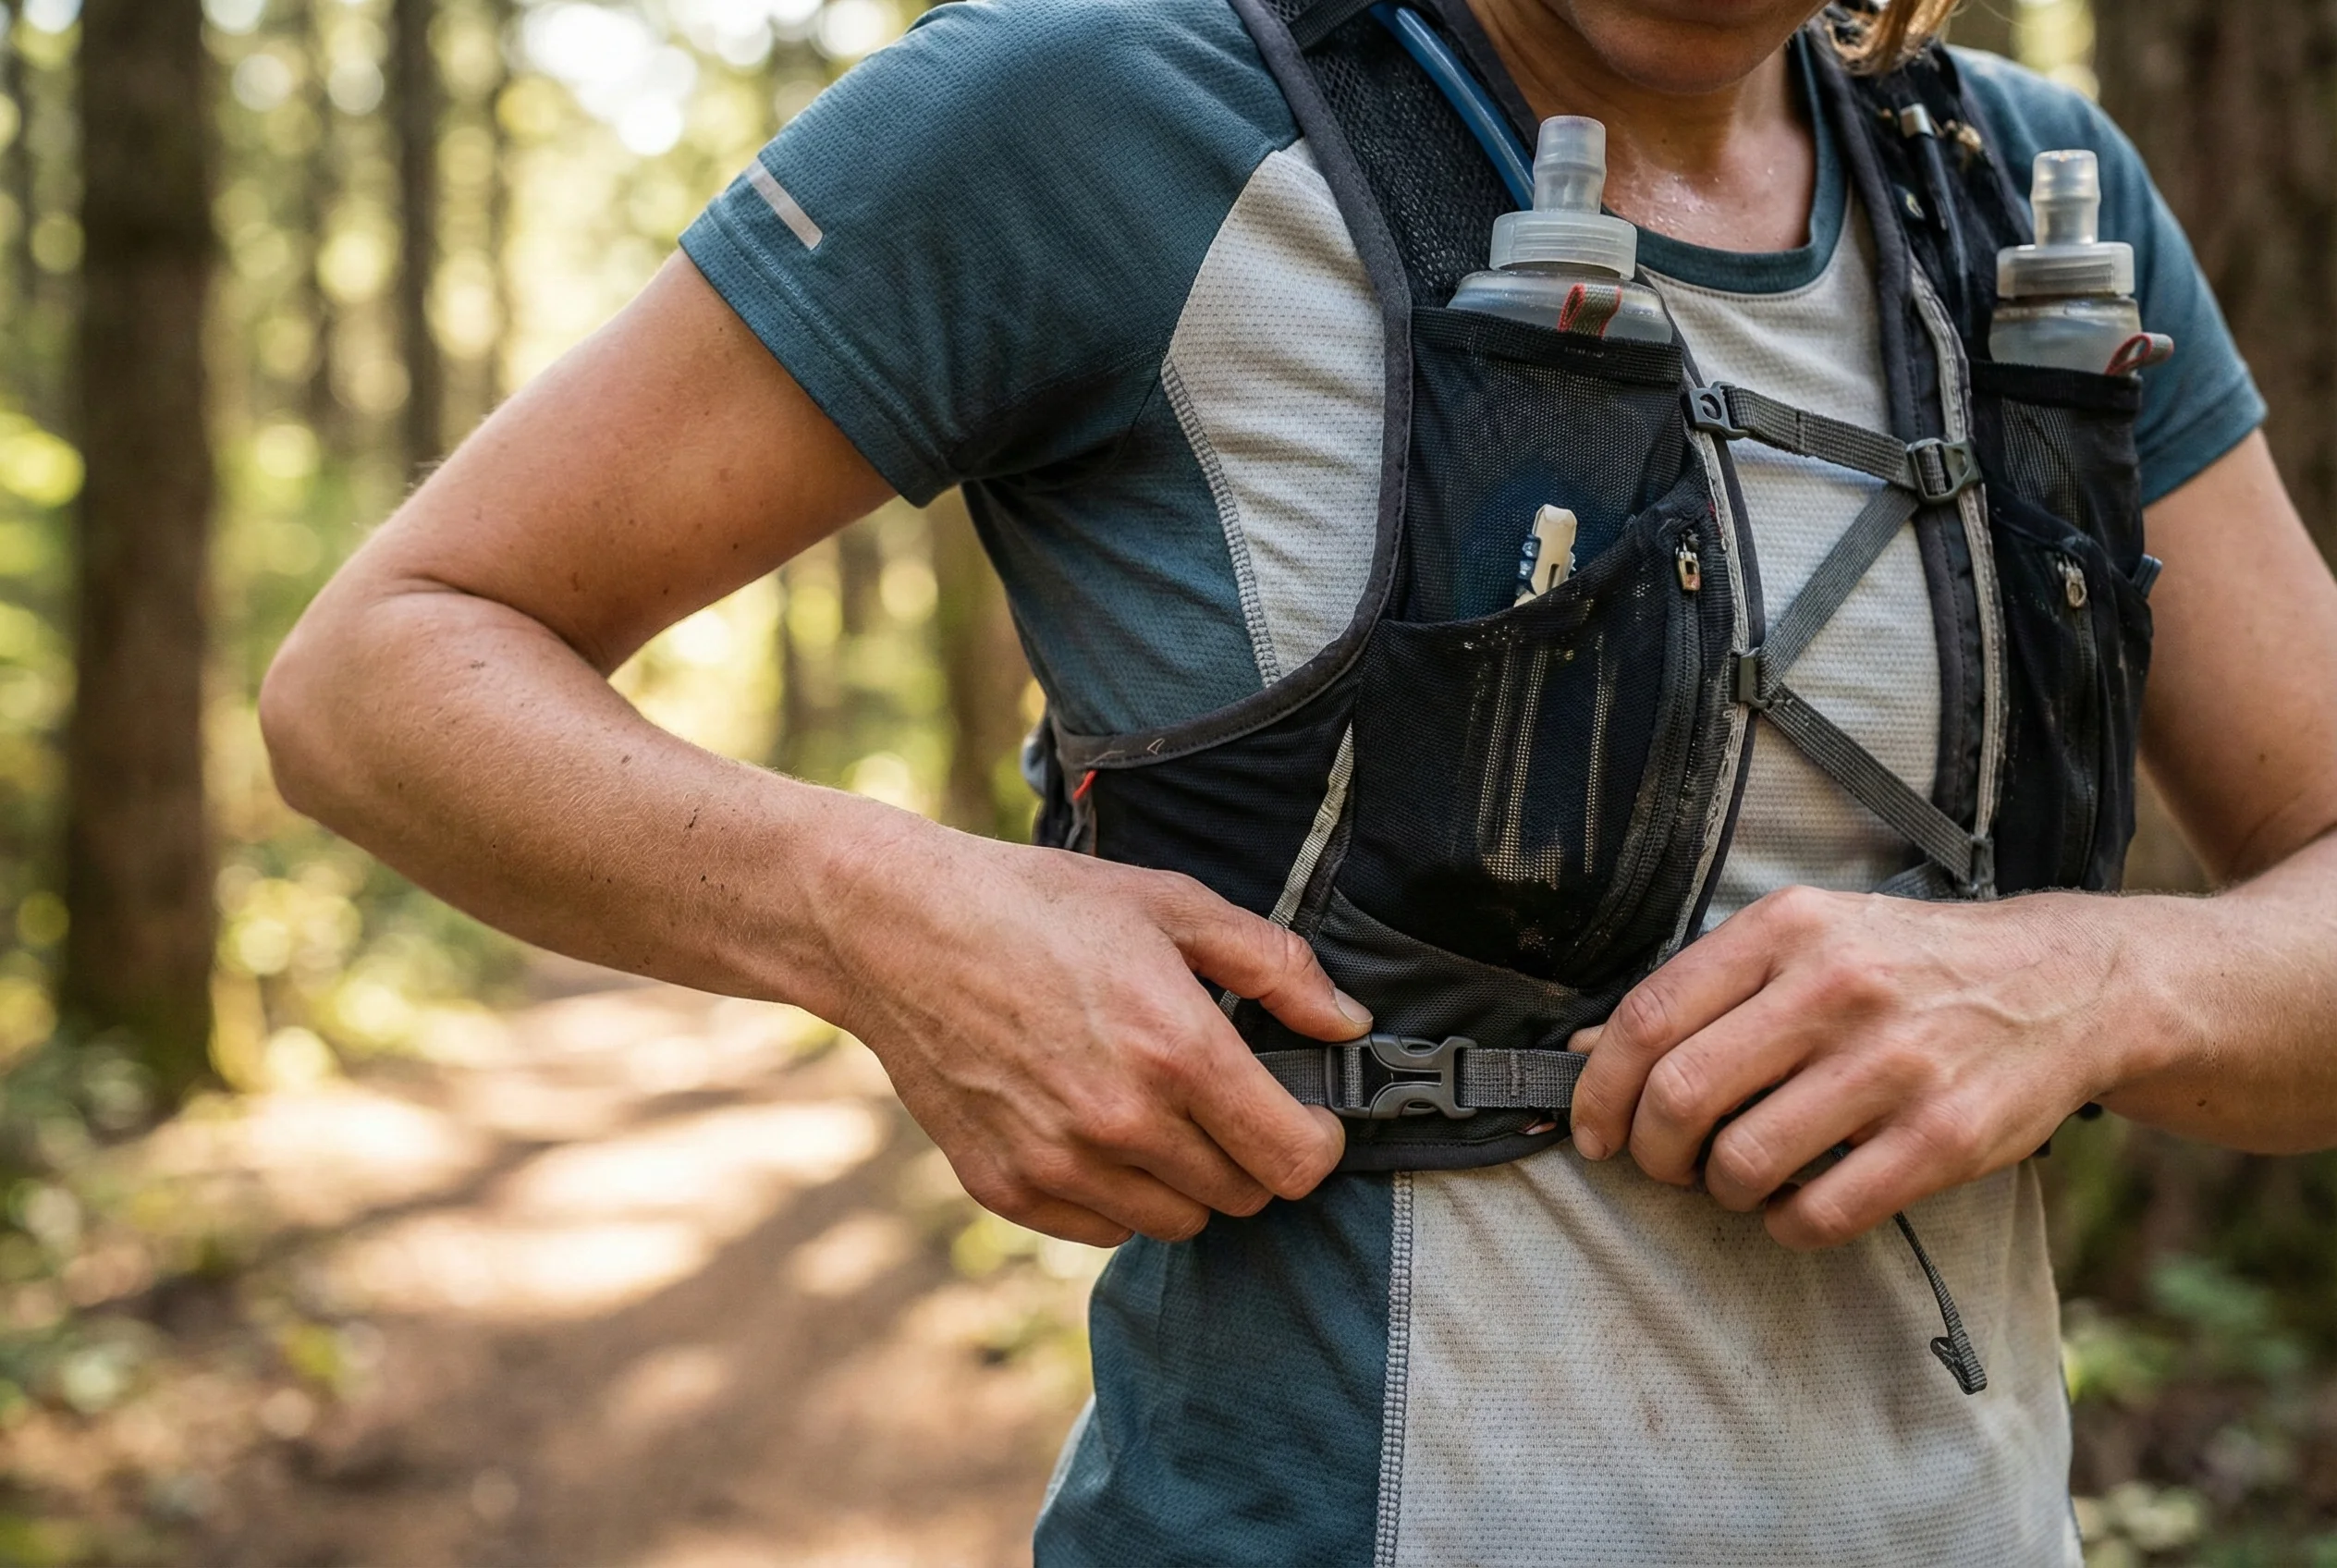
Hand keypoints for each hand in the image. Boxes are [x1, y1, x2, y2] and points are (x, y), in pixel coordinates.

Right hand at [818, 810, 1371, 1247]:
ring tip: (1157, 1112)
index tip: (1303, 1112)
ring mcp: (1060, 1164)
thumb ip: (1278, 968)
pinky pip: (1103, 1229)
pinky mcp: (1007, 1188)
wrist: (900, 930)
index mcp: (1178, 1050)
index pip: (1297, 1161)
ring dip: (1187, 1181)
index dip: (1317, 1139)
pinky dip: (1117, 1195)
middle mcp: (1123, 1123)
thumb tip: (1349, 1025)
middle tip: (1222, 1100)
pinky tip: (1096, 1127)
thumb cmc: (1041, 905)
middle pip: (1244, 1197)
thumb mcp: (1171, 905)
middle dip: (1251, 1154)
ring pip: (1178, 1224)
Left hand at [1565, 885, 2141, 1248]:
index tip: (1592, 1131)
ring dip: (1721, 1190)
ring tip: (1738, 1179)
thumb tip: (1580, 1053)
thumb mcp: (1804, 940)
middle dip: (1651, 1151)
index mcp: (1787, 929)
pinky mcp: (1945, 1136)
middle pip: (1680, 1094)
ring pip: (1743, 1161)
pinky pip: (1822, 1211)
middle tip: (1665, 1164)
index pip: (1648, 1018)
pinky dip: (1787, 1224)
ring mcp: (1893, 1063)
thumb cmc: (1907, 965)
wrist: (2065, 982)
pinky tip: (1795, 1205)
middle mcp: (1836, 988)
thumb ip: (1699, 990)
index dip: (1599, 1089)